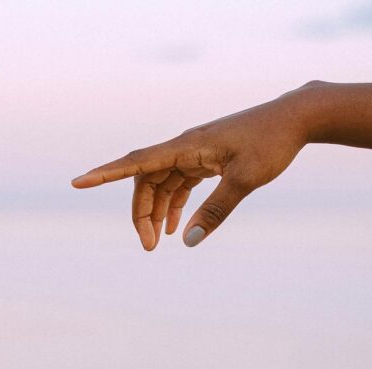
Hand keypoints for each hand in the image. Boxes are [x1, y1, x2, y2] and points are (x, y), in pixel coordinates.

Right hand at [71, 91, 312, 250]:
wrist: (294, 118)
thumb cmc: (270, 143)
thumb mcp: (245, 180)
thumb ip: (215, 211)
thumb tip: (189, 240)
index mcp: (185, 146)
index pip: (136, 163)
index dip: (105, 174)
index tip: (78, 182)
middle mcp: (183, 146)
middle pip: (146, 181)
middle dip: (142, 213)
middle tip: (149, 247)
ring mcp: (193, 152)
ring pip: (161, 183)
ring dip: (157, 211)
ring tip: (159, 242)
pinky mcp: (206, 158)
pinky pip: (179, 182)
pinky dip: (175, 203)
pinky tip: (177, 226)